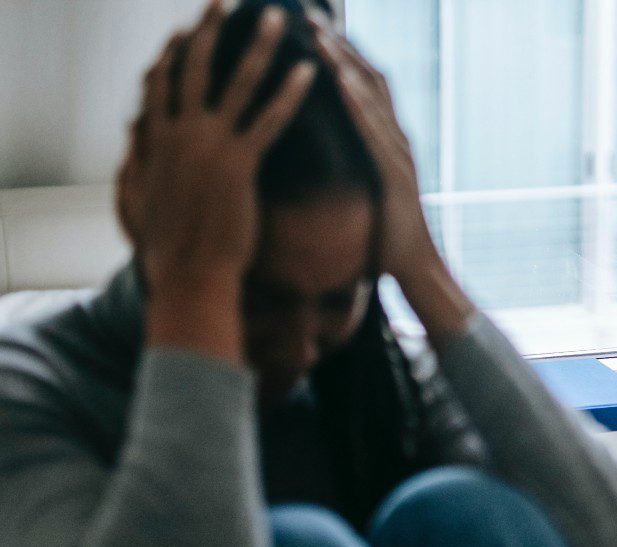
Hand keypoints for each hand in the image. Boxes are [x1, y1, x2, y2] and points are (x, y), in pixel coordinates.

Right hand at [122, 2, 314, 358]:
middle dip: (210, 30)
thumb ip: (137, 161)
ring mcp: (208, 146)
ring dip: (258, 47)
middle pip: (194, 69)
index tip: (183, 32)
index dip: (173, 55)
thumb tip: (133, 136)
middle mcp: (179, 135)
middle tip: (224, 1)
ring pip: (236, 83)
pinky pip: (269, 120)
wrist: (189, 276)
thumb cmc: (168, 248)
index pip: (160, 85)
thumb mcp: (138, 198)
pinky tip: (309, 72)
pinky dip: (290, 93)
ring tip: (278, 19)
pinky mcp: (239, 165)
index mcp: (155, 141)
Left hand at [309, 14, 438, 282]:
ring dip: (344, 64)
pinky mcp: (396, 174)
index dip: (339, 53)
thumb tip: (318, 153)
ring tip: (318, 35)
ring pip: (372, 98)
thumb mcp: (362, 191)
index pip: (363, 85)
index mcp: (386, 141)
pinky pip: (375, 132)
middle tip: (308, 14)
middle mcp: (396, 139)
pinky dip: (358, 104)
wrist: (415, 269)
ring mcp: (399, 155)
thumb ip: (348, 166)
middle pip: (368, 78)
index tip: (310, 26)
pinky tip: (339, 82)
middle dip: (338, 44)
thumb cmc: (385, 236)